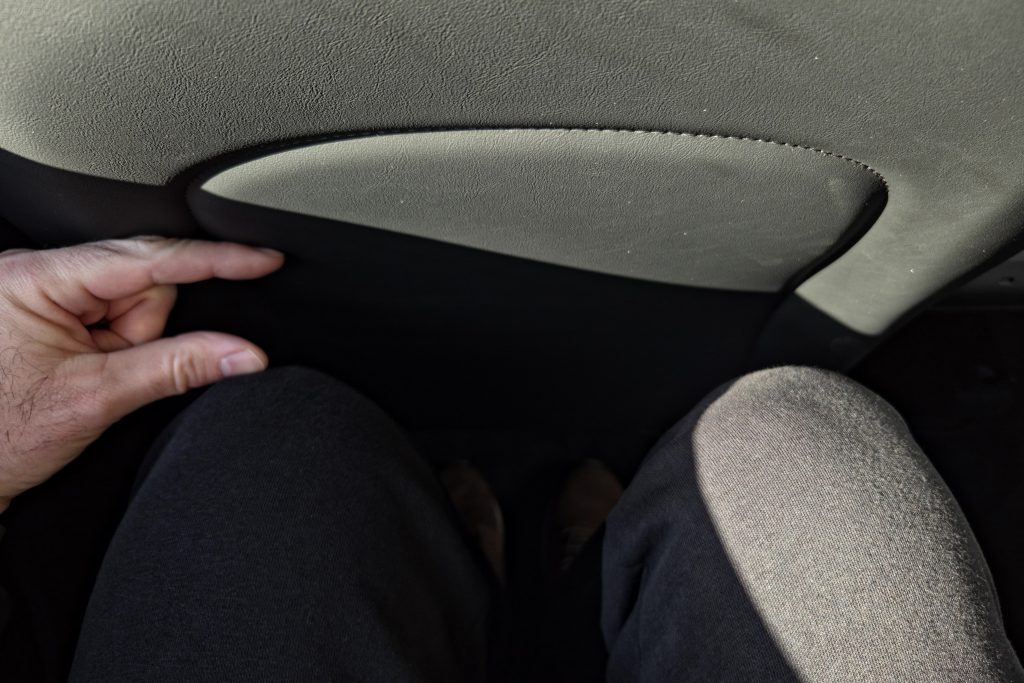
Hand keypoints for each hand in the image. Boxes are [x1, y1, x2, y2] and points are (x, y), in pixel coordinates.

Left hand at [0, 237, 283, 511]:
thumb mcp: (96, 397)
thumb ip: (177, 368)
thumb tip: (244, 354)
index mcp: (36, 278)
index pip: (146, 258)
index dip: (213, 259)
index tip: (262, 257)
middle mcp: (36, 273)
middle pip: (144, 280)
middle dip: (141, 330)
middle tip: (107, 369)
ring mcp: (42, 292)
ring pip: (134, 302)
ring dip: (127, 343)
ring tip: (90, 374)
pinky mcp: (49, 311)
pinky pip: (115, 318)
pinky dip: (117, 346)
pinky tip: (89, 367)